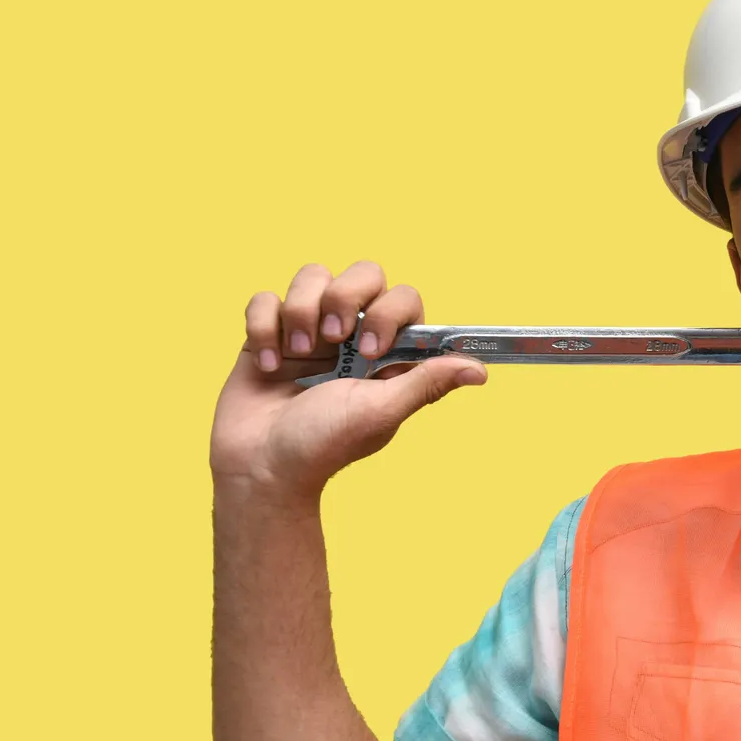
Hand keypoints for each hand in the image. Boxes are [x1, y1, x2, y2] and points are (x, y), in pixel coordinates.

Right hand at [209, 260, 485, 497]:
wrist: (261, 467)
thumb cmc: (325, 445)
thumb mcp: (381, 412)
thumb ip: (426, 383)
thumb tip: (479, 370)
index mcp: (386, 350)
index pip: (404, 298)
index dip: (390, 313)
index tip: (371, 351)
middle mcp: (352, 333)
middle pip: (363, 273)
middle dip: (345, 298)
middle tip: (334, 340)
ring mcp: (309, 330)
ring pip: (313, 275)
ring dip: (301, 311)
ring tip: (296, 354)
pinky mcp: (268, 333)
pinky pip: (265, 298)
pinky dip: (263, 327)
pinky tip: (268, 365)